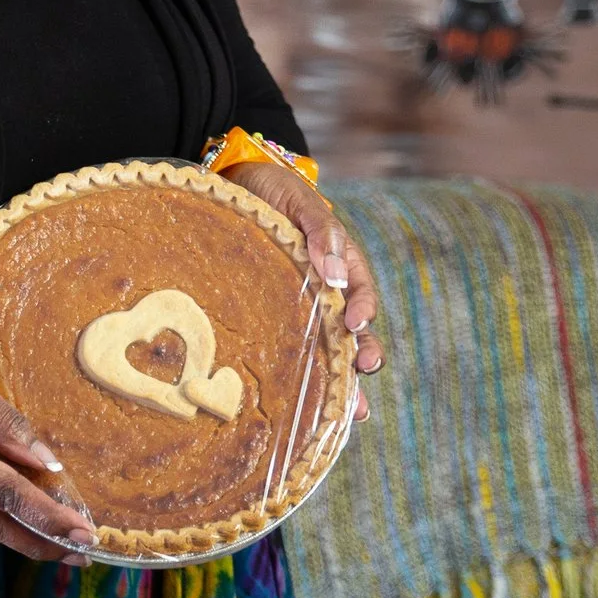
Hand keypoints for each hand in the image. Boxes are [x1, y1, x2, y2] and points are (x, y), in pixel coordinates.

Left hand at [222, 162, 384, 420]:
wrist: (232, 187)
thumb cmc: (272, 191)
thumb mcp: (298, 201)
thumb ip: (320, 230)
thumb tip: (334, 272)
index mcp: (338, 264)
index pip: (359, 292)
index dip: (361, 310)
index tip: (354, 321)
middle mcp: (324, 292)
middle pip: (351, 331)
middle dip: (362, 354)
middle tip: (364, 370)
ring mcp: (298, 308)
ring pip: (326, 349)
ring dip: (341, 381)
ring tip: (351, 411)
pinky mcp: (270, 319)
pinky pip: (289, 350)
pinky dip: (301, 379)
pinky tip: (304, 406)